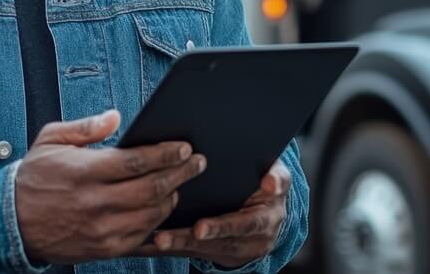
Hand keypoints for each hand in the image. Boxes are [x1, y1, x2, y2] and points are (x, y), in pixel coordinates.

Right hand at [15, 109, 207, 264]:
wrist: (10, 222)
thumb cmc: (33, 177)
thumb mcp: (51, 140)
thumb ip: (86, 127)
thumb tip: (116, 116)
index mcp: (85, 172)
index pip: (137, 162)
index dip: (166, 153)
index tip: (183, 146)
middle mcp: (95, 203)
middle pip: (152, 189)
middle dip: (181, 173)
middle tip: (197, 162)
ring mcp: (101, 230)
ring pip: (151, 215)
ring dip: (172, 198)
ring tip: (181, 184)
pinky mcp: (102, 250)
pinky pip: (141, 237)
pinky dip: (157, 223)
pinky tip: (163, 210)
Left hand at [132, 159, 290, 268]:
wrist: (273, 210)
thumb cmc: (268, 183)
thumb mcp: (279, 176)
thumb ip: (277, 177)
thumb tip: (271, 183)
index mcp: (267, 218)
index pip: (246, 224)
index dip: (222, 227)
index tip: (199, 228)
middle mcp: (255, 239)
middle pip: (219, 242)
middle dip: (187, 241)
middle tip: (164, 238)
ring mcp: (239, 249)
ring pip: (206, 250)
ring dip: (178, 246)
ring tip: (155, 240)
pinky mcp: (222, 253)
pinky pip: (196, 253)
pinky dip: (174, 249)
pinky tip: (151, 244)